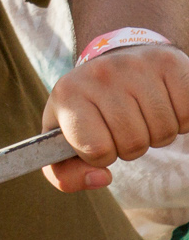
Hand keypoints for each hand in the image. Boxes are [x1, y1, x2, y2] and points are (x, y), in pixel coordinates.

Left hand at [41, 43, 188, 192]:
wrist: (112, 60)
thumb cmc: (88, 108)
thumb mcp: (63, 138)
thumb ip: (66, 174)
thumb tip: (100, 179)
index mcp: (68, 94)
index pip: (96, 150)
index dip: (102, 156)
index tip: (98, 140)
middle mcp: (100, 75)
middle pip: (134, 143)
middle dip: (131, 145)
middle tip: (124, 125)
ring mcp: (135, 66)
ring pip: (164, 131)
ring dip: (157, 133)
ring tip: (142, 114)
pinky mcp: (168, 62)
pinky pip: (188, 113)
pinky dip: (182, 119)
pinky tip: (164, 105)